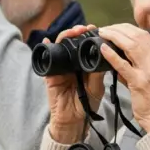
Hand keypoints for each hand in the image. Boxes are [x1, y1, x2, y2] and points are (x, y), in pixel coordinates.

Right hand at [44, 25, 106, 144]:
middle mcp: (72, 63)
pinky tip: (48, 41)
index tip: (95, 29)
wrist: (74, 120)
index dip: (89, 35)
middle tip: (84, 29)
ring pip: (60, 47)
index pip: (85, 45)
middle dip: (76, 32)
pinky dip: (46, 48)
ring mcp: (60, 67)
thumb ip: (98, 74)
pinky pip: (46, 59)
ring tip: (72, 32)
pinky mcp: (50, 74)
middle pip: (72, 42)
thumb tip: (103, 55)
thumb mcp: (97, 88)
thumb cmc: (86, 104)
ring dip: (65, 37)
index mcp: (84, 64)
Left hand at [96, 24, 149, 133]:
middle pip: (137, 37)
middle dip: (119, 29)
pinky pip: (124, 65)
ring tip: (103, 34)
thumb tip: (119, 57)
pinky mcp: (140, 82)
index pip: (144, 35)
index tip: (116, 28)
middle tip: (105, 29)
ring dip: (114, 37)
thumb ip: (137, 66)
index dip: (128, 28)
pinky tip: (103, 49)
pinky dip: (112, 55)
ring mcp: (149, 71)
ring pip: (131, 46)